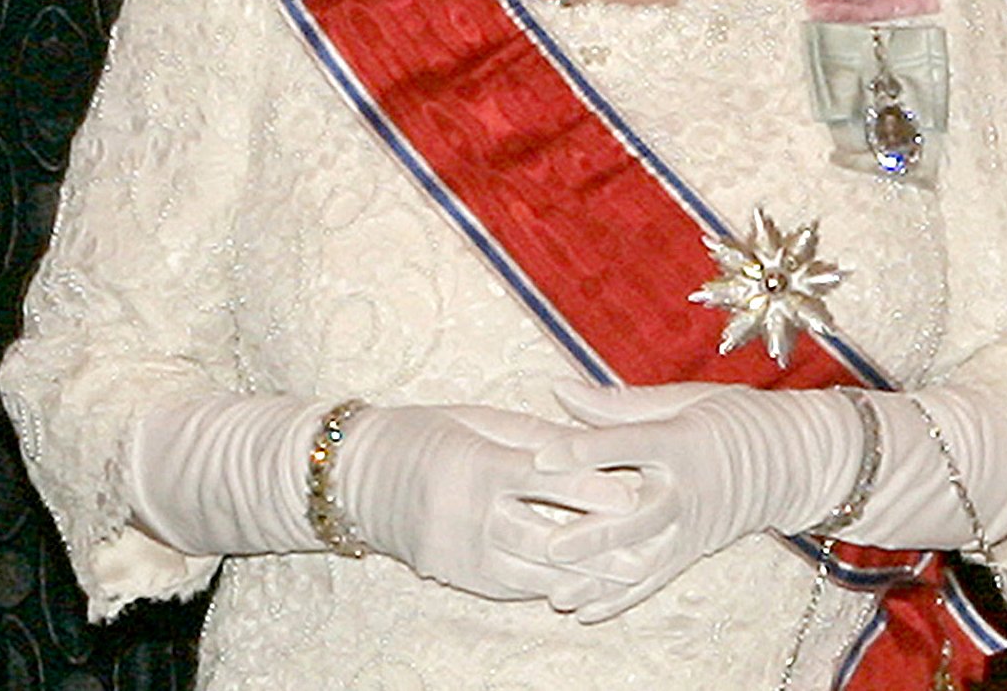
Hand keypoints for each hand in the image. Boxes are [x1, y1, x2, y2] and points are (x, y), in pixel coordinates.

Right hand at [344, 403, 640, 602]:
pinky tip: (585, 584)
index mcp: (473, 465)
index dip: (588, 488)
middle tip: (649, 548)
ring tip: (630, 575)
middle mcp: (465, 516)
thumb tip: (590, 441)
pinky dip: (548, 584)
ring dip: (584, 576)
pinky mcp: (454, 577)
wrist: (357, 477)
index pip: (541, 480)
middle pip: (544, 538)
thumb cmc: (425, 431)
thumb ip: (534, 433)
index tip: (632, 492)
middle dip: (600, 547)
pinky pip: (510, 587)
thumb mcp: (478, 419)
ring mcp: (458, 554)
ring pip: (532, 574)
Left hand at [532, 381, 793, 620]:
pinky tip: (583, 613)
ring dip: (600, 580)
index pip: (630, 444)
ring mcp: (692, 527)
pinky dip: (620, 599)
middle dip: (594, 533)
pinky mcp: (693, 551)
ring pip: (643, 559)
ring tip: (555, 595)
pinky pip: (654, 580)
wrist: (796, 460)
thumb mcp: (682, 399)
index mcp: (683, 441)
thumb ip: (618, 403)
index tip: (542, 455)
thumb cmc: (734, 416)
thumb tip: (559, 388)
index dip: (586, 450)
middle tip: (549, 545)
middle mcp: (687, 490)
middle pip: (637, 515)